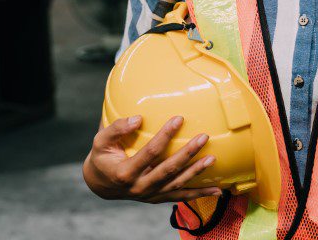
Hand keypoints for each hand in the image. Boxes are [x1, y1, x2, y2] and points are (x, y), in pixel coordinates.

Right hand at [83, 115, 220, 203]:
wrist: (100, 184)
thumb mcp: (100, 141)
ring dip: (196, 172)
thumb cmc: (102, 157)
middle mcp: (140, 187)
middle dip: (188, 153)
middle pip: (168, 170)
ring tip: (212, 159)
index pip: (150, 152)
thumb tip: (138, 118)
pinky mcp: (157, 198)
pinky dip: (199, 194)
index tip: (179, 119)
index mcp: (125, 172)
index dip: (165, 136)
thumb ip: (117, 128)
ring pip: (177, 184)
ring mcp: (150, 195)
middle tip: (203, 137)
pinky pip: (180, 197)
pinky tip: (217, 191)